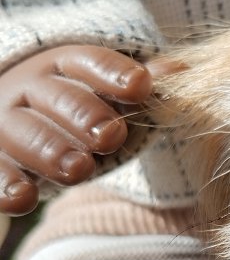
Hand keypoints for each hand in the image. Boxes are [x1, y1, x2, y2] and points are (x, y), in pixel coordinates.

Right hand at [0, 45, 152, 215]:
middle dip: (84, 115)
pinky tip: (23, 197)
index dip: (114, 73)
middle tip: (110, 136)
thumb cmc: (73, 108)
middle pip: (57, 98)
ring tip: (81, 169)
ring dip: (52, 152)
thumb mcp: (104, 92)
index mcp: (63, 67)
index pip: (88, 62)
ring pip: (24, 134)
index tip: (141, 86)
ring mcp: (5, 125)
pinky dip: (5, 185)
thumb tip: (181, 69)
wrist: (6, 118)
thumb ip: (137, 85)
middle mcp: (29, 90)